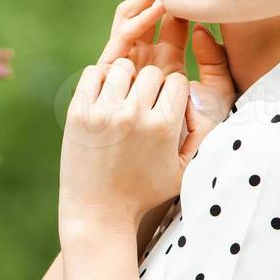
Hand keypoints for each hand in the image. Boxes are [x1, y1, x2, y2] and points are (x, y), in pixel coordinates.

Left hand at [59, 59, 191, 239]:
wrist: (99, 211)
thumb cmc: (144, 193)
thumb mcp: (185, 171)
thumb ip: (201, 134)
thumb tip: (199, 97)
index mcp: (163, 127)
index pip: (177, 81)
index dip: (174, 91)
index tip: (165, 104)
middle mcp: (134, 116)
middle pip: (151, 72)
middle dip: (151, 85)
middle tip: (144, 102)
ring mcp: (103, 113)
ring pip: (122, 67)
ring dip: (126, 78)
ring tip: (124, 97)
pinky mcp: (78, 113)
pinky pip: (93, 74)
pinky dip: (100, 79)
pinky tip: (105, 95)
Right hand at [96, 0, 236, 149]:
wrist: (144, 186)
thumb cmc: (181, 152)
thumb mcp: (211, 104)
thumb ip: (217, 70)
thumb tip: (201, 34)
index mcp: (160, 73)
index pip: (166, 29)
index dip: (177, 3)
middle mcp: (138, 71)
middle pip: (142, 21)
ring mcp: (120, 75)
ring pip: (127, 26)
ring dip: (144, 2)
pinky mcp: (106, 81)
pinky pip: (119, 44)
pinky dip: (135, 23)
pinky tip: (154, 9)